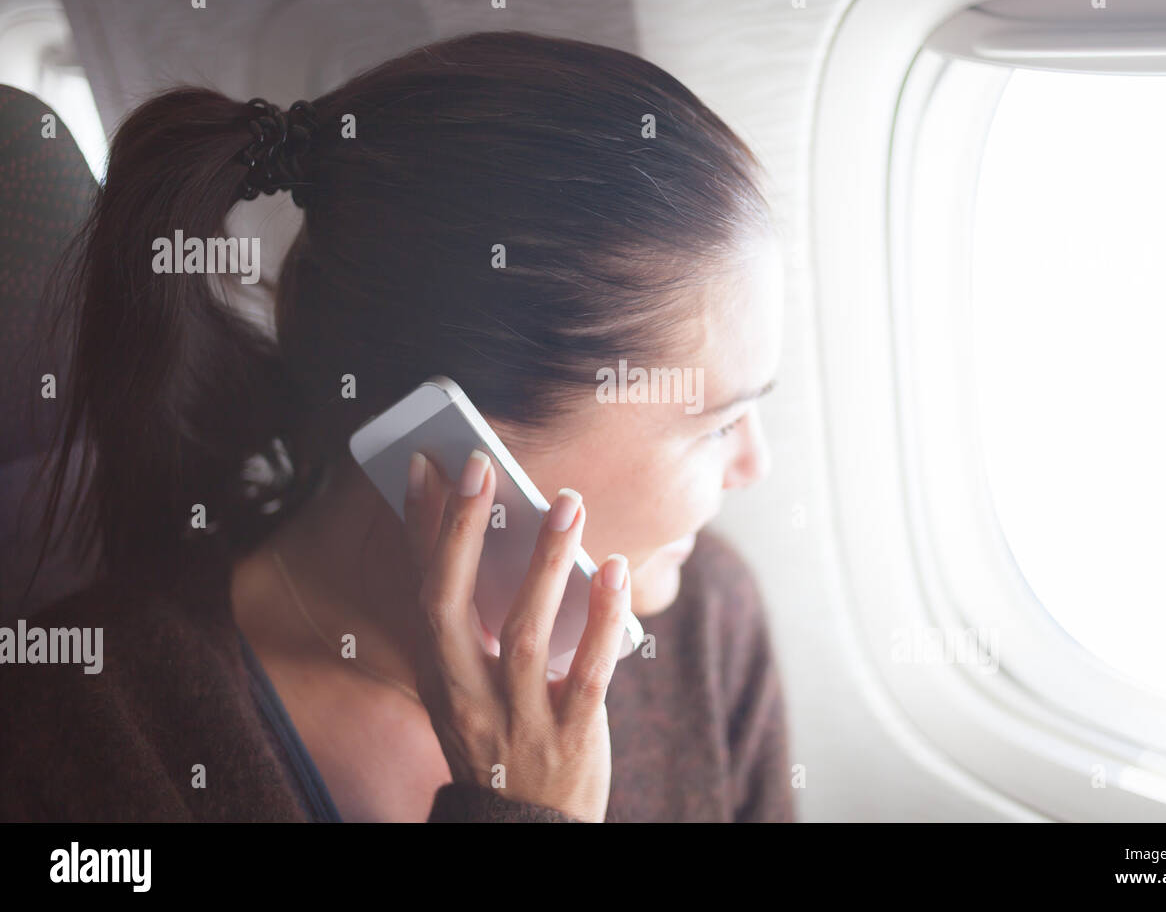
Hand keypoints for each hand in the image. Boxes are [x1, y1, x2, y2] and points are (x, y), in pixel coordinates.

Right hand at [403, 449, 629, 822]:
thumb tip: (503, 544)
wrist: (526, 832)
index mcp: (440, 676)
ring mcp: (517, 718)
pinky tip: (615, 572)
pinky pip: (588, 672)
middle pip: (453, 604)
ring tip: (567, 503)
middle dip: (462, 531)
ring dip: (545, 563)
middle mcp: (466, 694)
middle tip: (482, 464)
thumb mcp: (468, 693)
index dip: (419, 527)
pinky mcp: (570, 737)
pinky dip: (602, 620)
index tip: (424, 465)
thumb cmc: (501, 744)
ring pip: (525, 633)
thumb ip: (478, 632)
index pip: (421, 590)